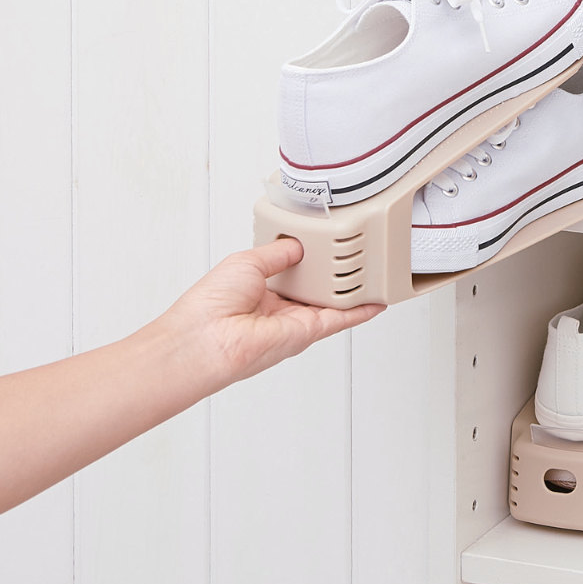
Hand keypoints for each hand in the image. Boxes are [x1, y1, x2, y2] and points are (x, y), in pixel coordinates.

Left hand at [157, 238, 384, 391]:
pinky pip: (341, 318)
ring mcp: (295, 320)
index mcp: (260, 289)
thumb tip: (300, 243)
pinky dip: (361, 311)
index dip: (310, 258)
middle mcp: (279, 308)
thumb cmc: (210, 304)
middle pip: (316, 287)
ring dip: (352, 290)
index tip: (327, 244)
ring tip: (373, 271)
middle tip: (357, 253)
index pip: (293, 271)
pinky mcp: (309, 331)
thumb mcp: (247, 261)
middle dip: (335, 273)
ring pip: (332, 303)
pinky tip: (376, 302)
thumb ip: (279, 252)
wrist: (205, 340)